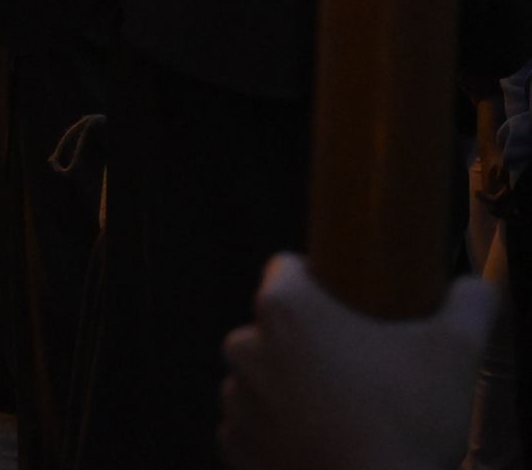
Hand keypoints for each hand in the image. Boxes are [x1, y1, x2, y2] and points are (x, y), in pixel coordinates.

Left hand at [219, 253, 495, 469]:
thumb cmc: (408, 421)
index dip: (318, 279)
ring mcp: (236, 399)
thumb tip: (476, 289)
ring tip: (338, 409)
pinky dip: (275, 429)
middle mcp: (247, 347)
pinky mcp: (236, 444)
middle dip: (306, 339)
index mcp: (285, 309)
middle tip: (355, 366)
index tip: (348, 304)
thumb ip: (469, 305)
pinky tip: (314, 439)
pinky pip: (249, 423)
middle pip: (273, 325)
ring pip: (259, 375)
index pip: (287, 269)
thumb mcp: (456, 351)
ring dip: (288, 385)